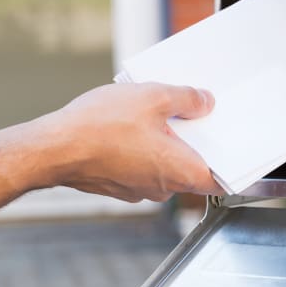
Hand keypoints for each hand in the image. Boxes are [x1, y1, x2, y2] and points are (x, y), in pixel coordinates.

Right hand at [40, 83, 222, 201]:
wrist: (51, 149)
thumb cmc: (100, 128)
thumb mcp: (153, 97)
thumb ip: (186, 99)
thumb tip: (205, 101)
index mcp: (181, 172)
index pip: (221, 179)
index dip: (231, 163)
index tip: (234, 147)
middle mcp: (163, 189)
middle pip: (192, 166)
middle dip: (193, 141)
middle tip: (189, 114)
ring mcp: (138, 190)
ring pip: (163, 165)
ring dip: (163, 142)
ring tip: (150, 114)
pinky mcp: (117, 185)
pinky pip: (140, 166)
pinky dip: (141, 148)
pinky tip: (128, 126)